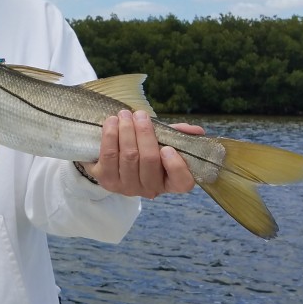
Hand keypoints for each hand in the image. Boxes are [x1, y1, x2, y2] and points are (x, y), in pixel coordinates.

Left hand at [83, 110, 202, 197]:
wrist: (113, 158)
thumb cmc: (144, 149)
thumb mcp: (163, 142)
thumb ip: (178, 135)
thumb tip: (196, 130)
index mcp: (170, 182)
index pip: (182, 182)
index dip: (176, 166)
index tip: (169, 148)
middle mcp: (150, 189)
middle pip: (149, 160)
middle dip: (144, 133)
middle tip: (140, 115)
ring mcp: (127, 187)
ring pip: (129, 156)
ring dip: (126, 131)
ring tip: (125, 114)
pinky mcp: (106, 180)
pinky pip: (109, 156)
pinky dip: (110, 136)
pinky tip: (111, 122)